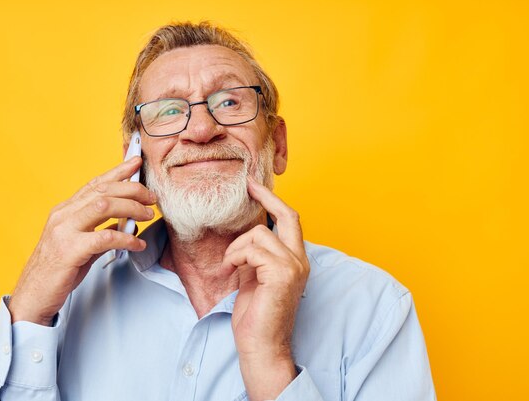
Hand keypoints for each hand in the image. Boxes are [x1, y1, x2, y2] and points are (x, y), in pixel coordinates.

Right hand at [8, 156, 155, 325]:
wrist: (33, 296)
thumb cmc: (59, 270)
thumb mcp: (80, 243)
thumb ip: (101, 229)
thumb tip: (129, 222)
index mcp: (65, 210)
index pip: (95, 184)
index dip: (117, 171)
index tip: (136, 162)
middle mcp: (63, 215)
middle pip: (103, 191)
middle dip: (132, 190)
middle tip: (152, 197)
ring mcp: (64, 231)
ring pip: (104, 206)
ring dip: (131, 208)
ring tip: (148, 215)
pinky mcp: (69, 251)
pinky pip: (104, 237)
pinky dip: (126, 238)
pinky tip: (137, 244)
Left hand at [220, 176, 309, 400]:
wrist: (260, 345)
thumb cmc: (255, 315)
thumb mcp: (253, 277)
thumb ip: (256, 255)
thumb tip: (245, 235)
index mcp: (295, 260)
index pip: (290, 220)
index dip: (273, 200)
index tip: (254, 185)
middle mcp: (300, 260)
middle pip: (288, 215)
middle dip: (266, 196)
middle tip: (247, 184)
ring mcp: (293, 266)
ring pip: (259, 233)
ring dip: (237, 247)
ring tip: (230, 265)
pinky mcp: (282, 274)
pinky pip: (253, 250)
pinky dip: (237, 256)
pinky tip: (232, 270)